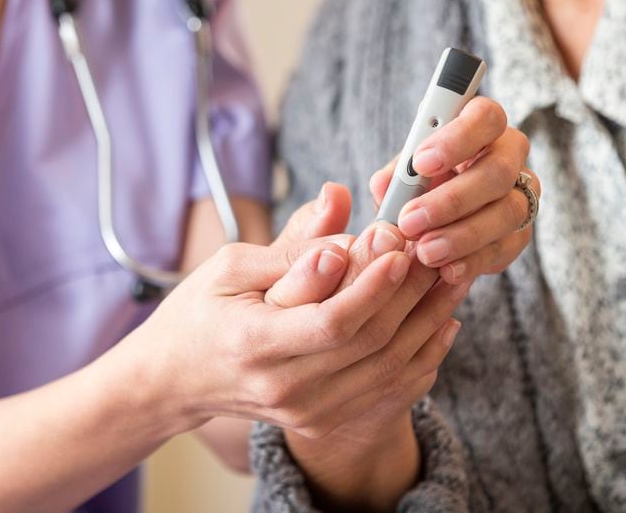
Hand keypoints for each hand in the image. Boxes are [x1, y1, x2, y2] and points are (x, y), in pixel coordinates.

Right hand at [124, 184, 458, 438]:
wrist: (176, 381)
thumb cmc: (200, 312)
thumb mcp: (231, 265)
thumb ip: (292, 243)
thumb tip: (339, 204)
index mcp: (254, 343)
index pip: (332, 320)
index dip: (374, 284)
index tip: (399, 245)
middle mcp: (284, 387)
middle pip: (370, 343)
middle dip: (411, 293)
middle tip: (435, 251)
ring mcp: (306, 411)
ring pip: (388, 369)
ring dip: (428, 321)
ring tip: (449, 278)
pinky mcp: (322, 421)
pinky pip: (388, 391)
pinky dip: (422, 355)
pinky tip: (440, 322)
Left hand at [371, 97, 539, 283]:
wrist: (437, 222)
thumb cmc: (421, 184)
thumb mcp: (403, 174)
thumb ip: (394, 177)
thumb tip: (386, 186)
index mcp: (482, 127)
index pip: (486, 118)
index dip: (457, 138)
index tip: (421, 163)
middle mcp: (510, 156)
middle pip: (498, 171)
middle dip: (452, 200)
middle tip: (410, 221)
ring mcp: (522, 195)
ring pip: (507, 212)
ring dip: (462, 235)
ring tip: (425, 252)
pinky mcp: (521, 233)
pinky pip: (505, 247)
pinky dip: (473, 261)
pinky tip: (446, 270)